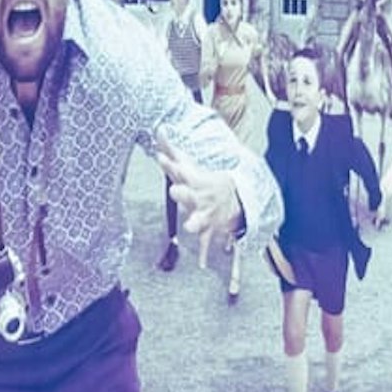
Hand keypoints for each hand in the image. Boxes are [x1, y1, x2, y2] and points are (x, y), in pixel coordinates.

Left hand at [151, 138, 237, 252]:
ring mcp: (207, 213)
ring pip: (200, 219)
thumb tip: (158, 128)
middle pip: (190, 195)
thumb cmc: (205, 183)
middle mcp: (202, 197)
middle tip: (176, 192)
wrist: (234, 201)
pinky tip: (202, 262)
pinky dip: (205, 252)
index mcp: (197, 181)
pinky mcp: (209, 229)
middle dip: (183, 194)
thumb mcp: (192, 166)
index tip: (161, 158)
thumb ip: (173, 150)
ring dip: (195, 223)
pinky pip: (206, 242)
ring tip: (189, 227)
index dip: (172, 166)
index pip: (182, 171)